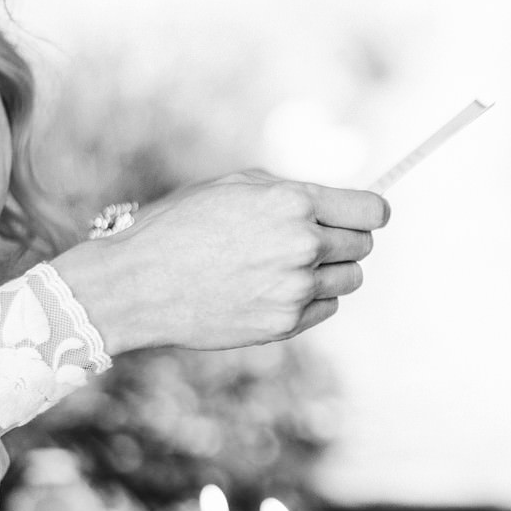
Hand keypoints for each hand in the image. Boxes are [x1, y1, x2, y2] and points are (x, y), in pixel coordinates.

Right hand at [52, 172, 390, 352]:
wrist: (136, 284)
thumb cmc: (181, 225)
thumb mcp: (236, 186)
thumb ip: (294, 193)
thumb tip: (339, 204)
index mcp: (292, 202)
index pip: (374, 211)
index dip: (371, 212)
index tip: (362, 216)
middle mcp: (302, 244)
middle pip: (364, 245)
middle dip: (345, 239)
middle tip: (314, 240)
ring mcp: (296, 288)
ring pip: (351, 279)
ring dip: (331, 271)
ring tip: (289, 265)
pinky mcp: (286, 323)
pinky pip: (327, 307)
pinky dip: (312, 299)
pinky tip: (276, 288)